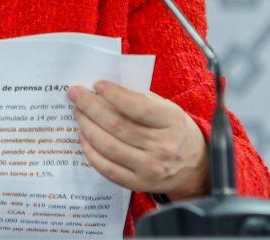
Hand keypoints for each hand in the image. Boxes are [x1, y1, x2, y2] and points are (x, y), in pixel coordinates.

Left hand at [67, 81, 208, 198]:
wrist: (194, 166)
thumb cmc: (174, 129)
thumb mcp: (167, 108)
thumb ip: (140, 98)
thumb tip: (103, 89)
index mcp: (172, 122)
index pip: (139, 107)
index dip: (115, 95)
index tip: (97, 84)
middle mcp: (162, 147)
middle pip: (118, 126)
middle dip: (91, 107)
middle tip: (75, 94)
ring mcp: (150, 168)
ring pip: (109, 147)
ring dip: (87, 127)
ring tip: (77, 112)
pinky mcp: (138, 184)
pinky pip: (107, 168)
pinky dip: (90, 151)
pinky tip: (83, 136)